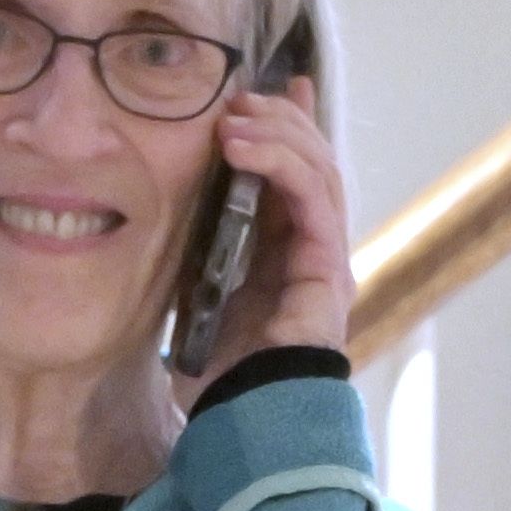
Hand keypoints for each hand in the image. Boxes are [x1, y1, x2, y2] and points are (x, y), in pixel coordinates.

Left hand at [207, 70, 352, 358]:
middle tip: (236, 96)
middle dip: (278, 119)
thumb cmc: (213, 367)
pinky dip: (279, 163)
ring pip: (319, 171)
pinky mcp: (330, 272)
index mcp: (288, 253)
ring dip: (277, 131)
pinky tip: (241, 145)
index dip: (283, 126)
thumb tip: (180, 192)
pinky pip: (313, 200)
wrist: (234, 421)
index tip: (254, 89)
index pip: (296, 173)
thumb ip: (204, 237)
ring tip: (233, 113)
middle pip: (314, 163)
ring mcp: (329, 262)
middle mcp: (317, 253)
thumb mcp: (198, 280)